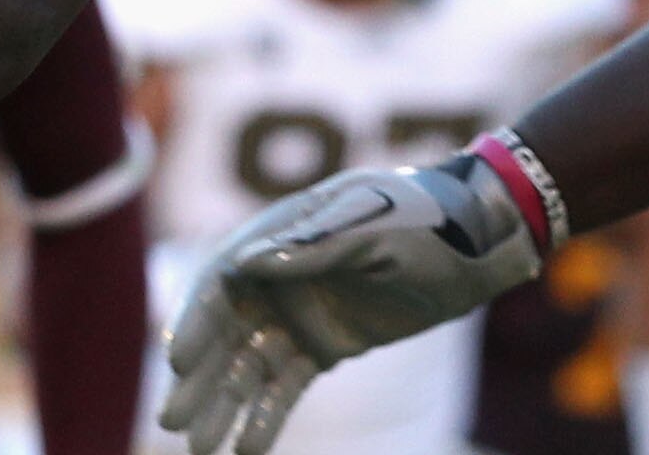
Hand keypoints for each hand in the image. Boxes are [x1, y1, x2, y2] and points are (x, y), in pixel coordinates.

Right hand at [162, 158, 542, 454]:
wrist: (476, 242)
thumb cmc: (424, 217)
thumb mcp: (373, 223)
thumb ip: (313, 243)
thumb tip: (245, 262)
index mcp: (282, 233)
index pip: (225, 281)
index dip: (199, 320)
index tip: (179, 361)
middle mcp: (279, 275)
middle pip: (227, 332)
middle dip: (199, 377)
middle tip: (171, 421)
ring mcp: (299, 313)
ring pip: (250, 367)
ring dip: (224, 406)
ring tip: (199, 450)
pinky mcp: (323, 346)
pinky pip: (284, 387)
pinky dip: (264, 418)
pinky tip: (242, 451)